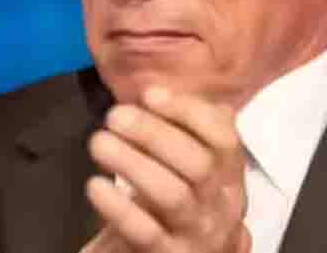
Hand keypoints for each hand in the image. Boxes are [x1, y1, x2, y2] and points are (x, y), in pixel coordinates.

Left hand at [81, 86, 250, 252]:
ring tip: (99, 143)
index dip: (189, 112)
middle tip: (115, 116)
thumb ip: (187, 132)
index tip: (149, 94)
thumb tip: (154, 92)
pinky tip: (95, 186)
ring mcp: (197, 233)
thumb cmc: (184, 206)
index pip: (225, 138)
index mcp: (231, 176)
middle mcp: (221, 204)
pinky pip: (145, 232)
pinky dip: (118, 207)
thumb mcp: (197, 171)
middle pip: (198, 164)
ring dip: (133, 164)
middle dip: (154, 133)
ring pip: (173, 195)